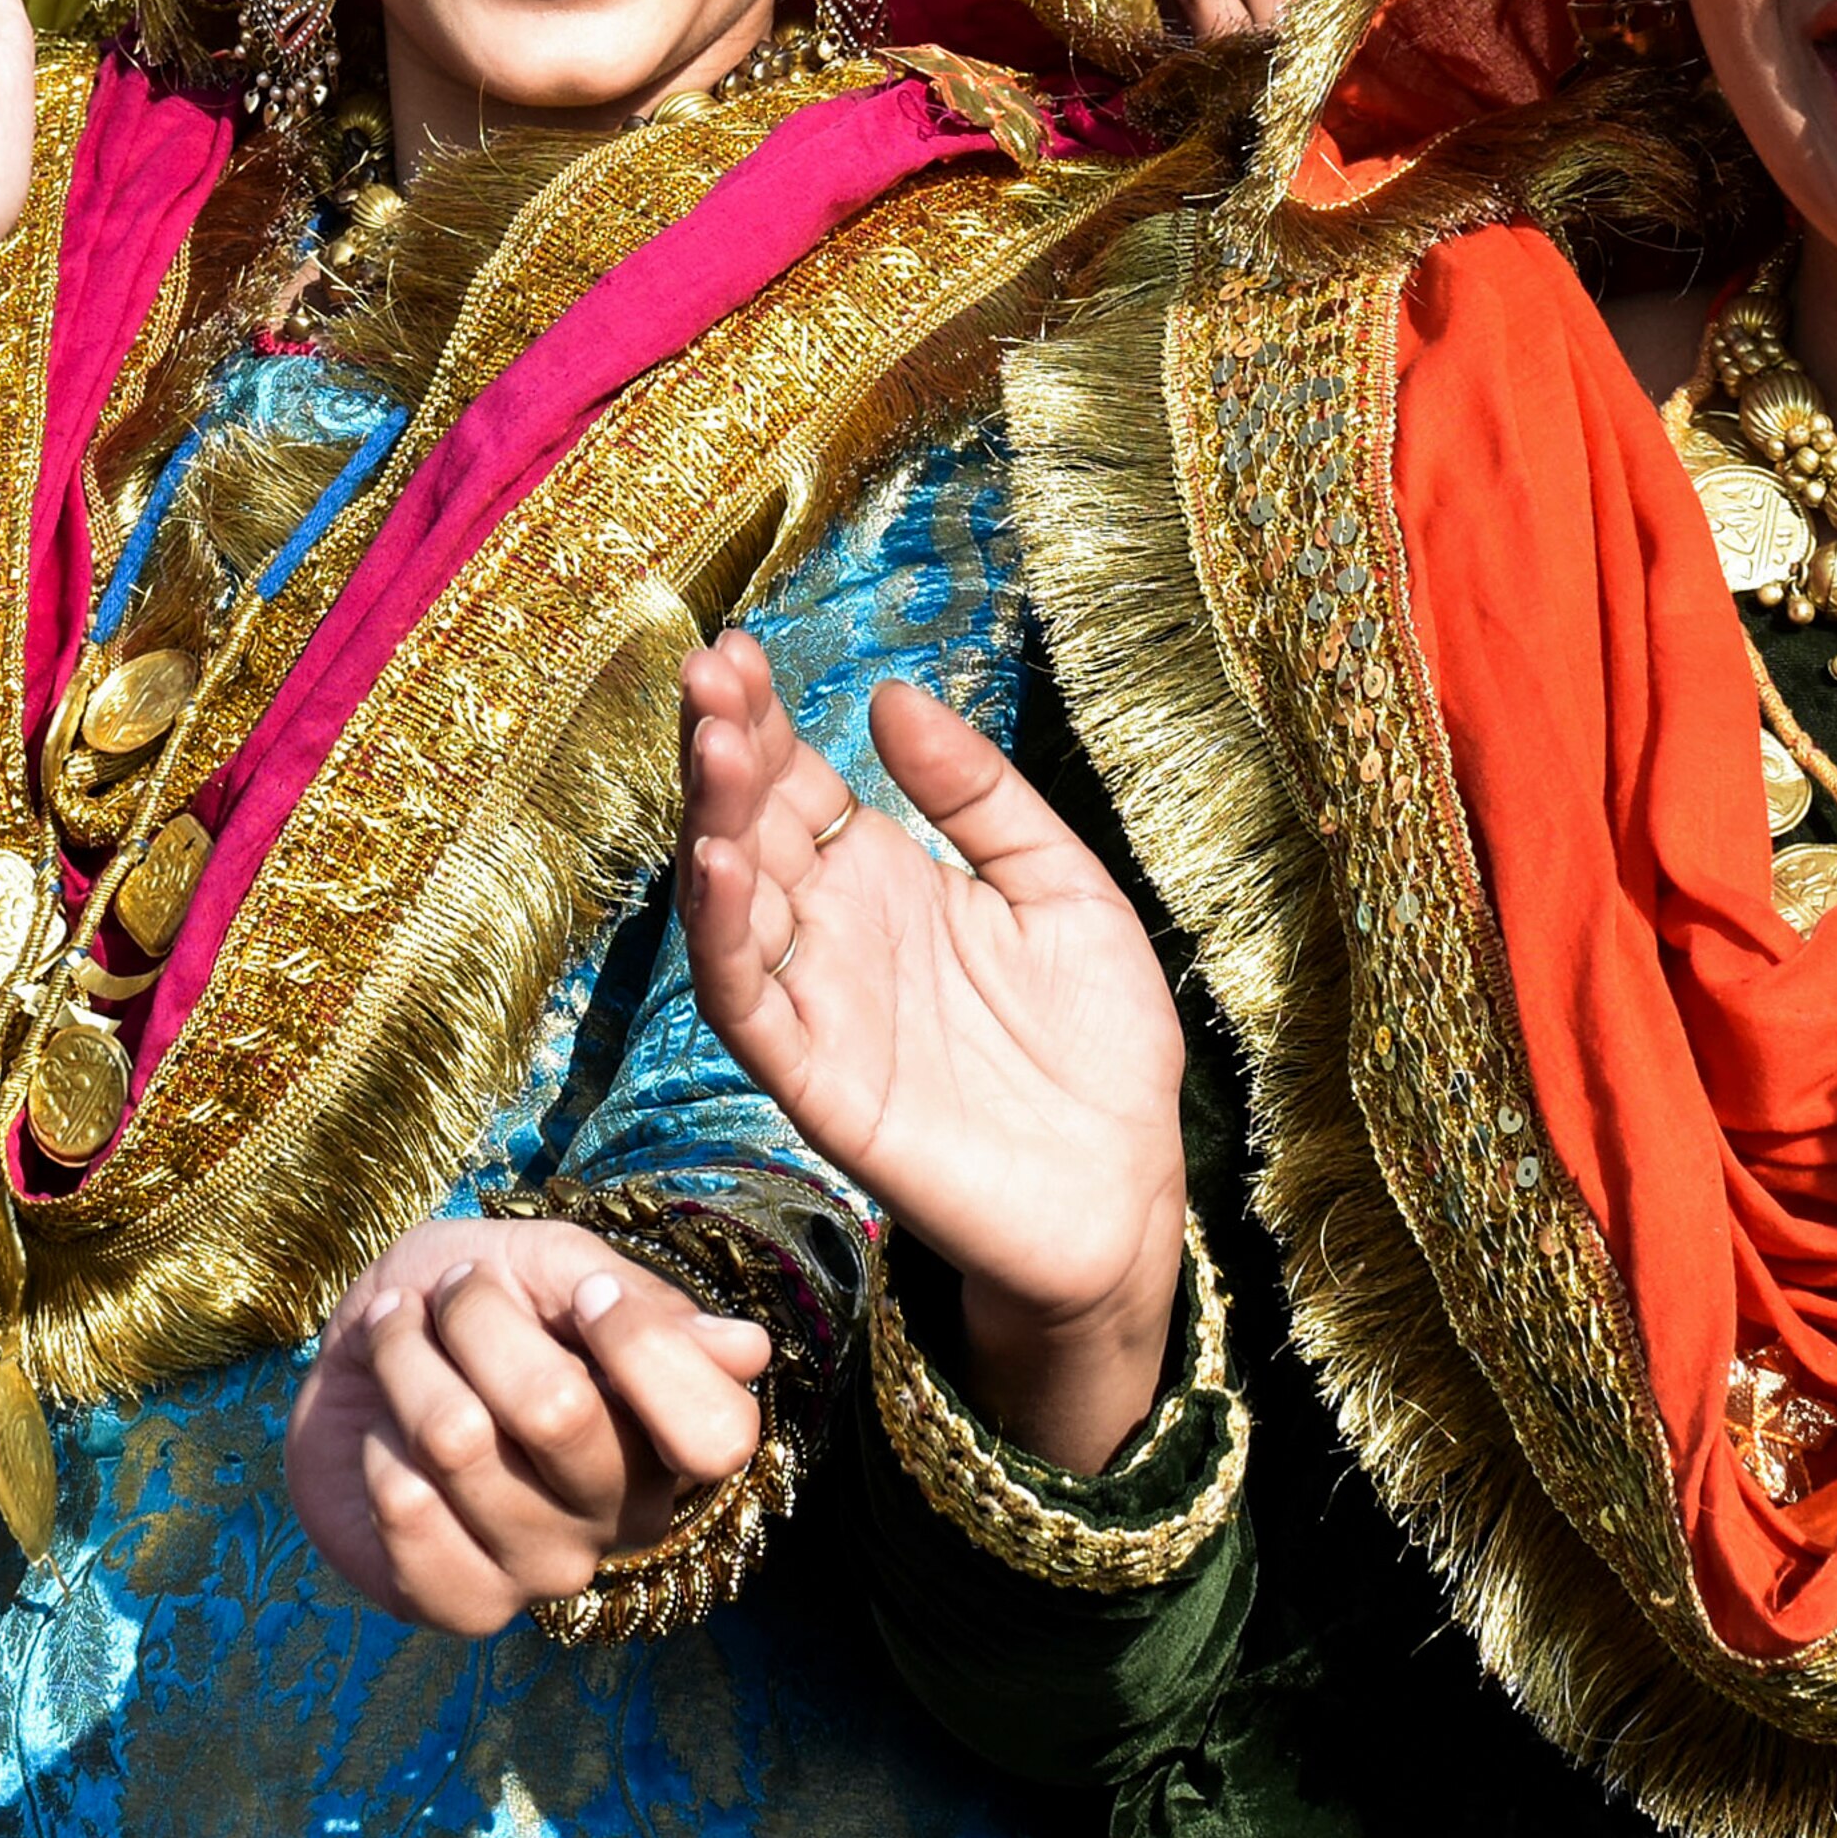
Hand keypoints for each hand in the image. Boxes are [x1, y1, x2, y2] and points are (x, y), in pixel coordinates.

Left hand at [284, 1215, 770, 1635]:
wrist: (357, 1348)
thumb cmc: (468, 1300)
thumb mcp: (549, 1262)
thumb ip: (642, 1301)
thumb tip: (749, 1352)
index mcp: (669, 1435)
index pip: (717, 1433)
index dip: (642, 1346)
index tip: (586, 1291)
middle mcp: (625, 1515)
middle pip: (558, 1411)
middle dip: (477, 1319)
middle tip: (450, 1293)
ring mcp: (547, 1568)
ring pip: (457, 1442)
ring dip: (404, 1365)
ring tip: (398, 1341)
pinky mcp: (465, 1605)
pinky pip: (407, 1516)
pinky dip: (377, 1450)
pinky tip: (385, 1443)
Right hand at [679, 638, 1185, 1466]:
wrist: (1128, 1189)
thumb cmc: (1099, 1045)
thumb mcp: (1062, 886)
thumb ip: (980, 795)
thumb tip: (890, 696)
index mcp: (882, 877)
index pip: (794, 781)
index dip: (760, 717)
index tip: (737, 648)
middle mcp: (832, 932)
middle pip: (749, 826)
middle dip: (721, 748)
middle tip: (708, 674)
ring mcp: (819, 1005)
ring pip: (730, 905)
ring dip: (711, 823)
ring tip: (714, 746)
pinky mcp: (818, 1083)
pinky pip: (747, 1005)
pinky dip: (721, 937)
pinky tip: (721, 865)